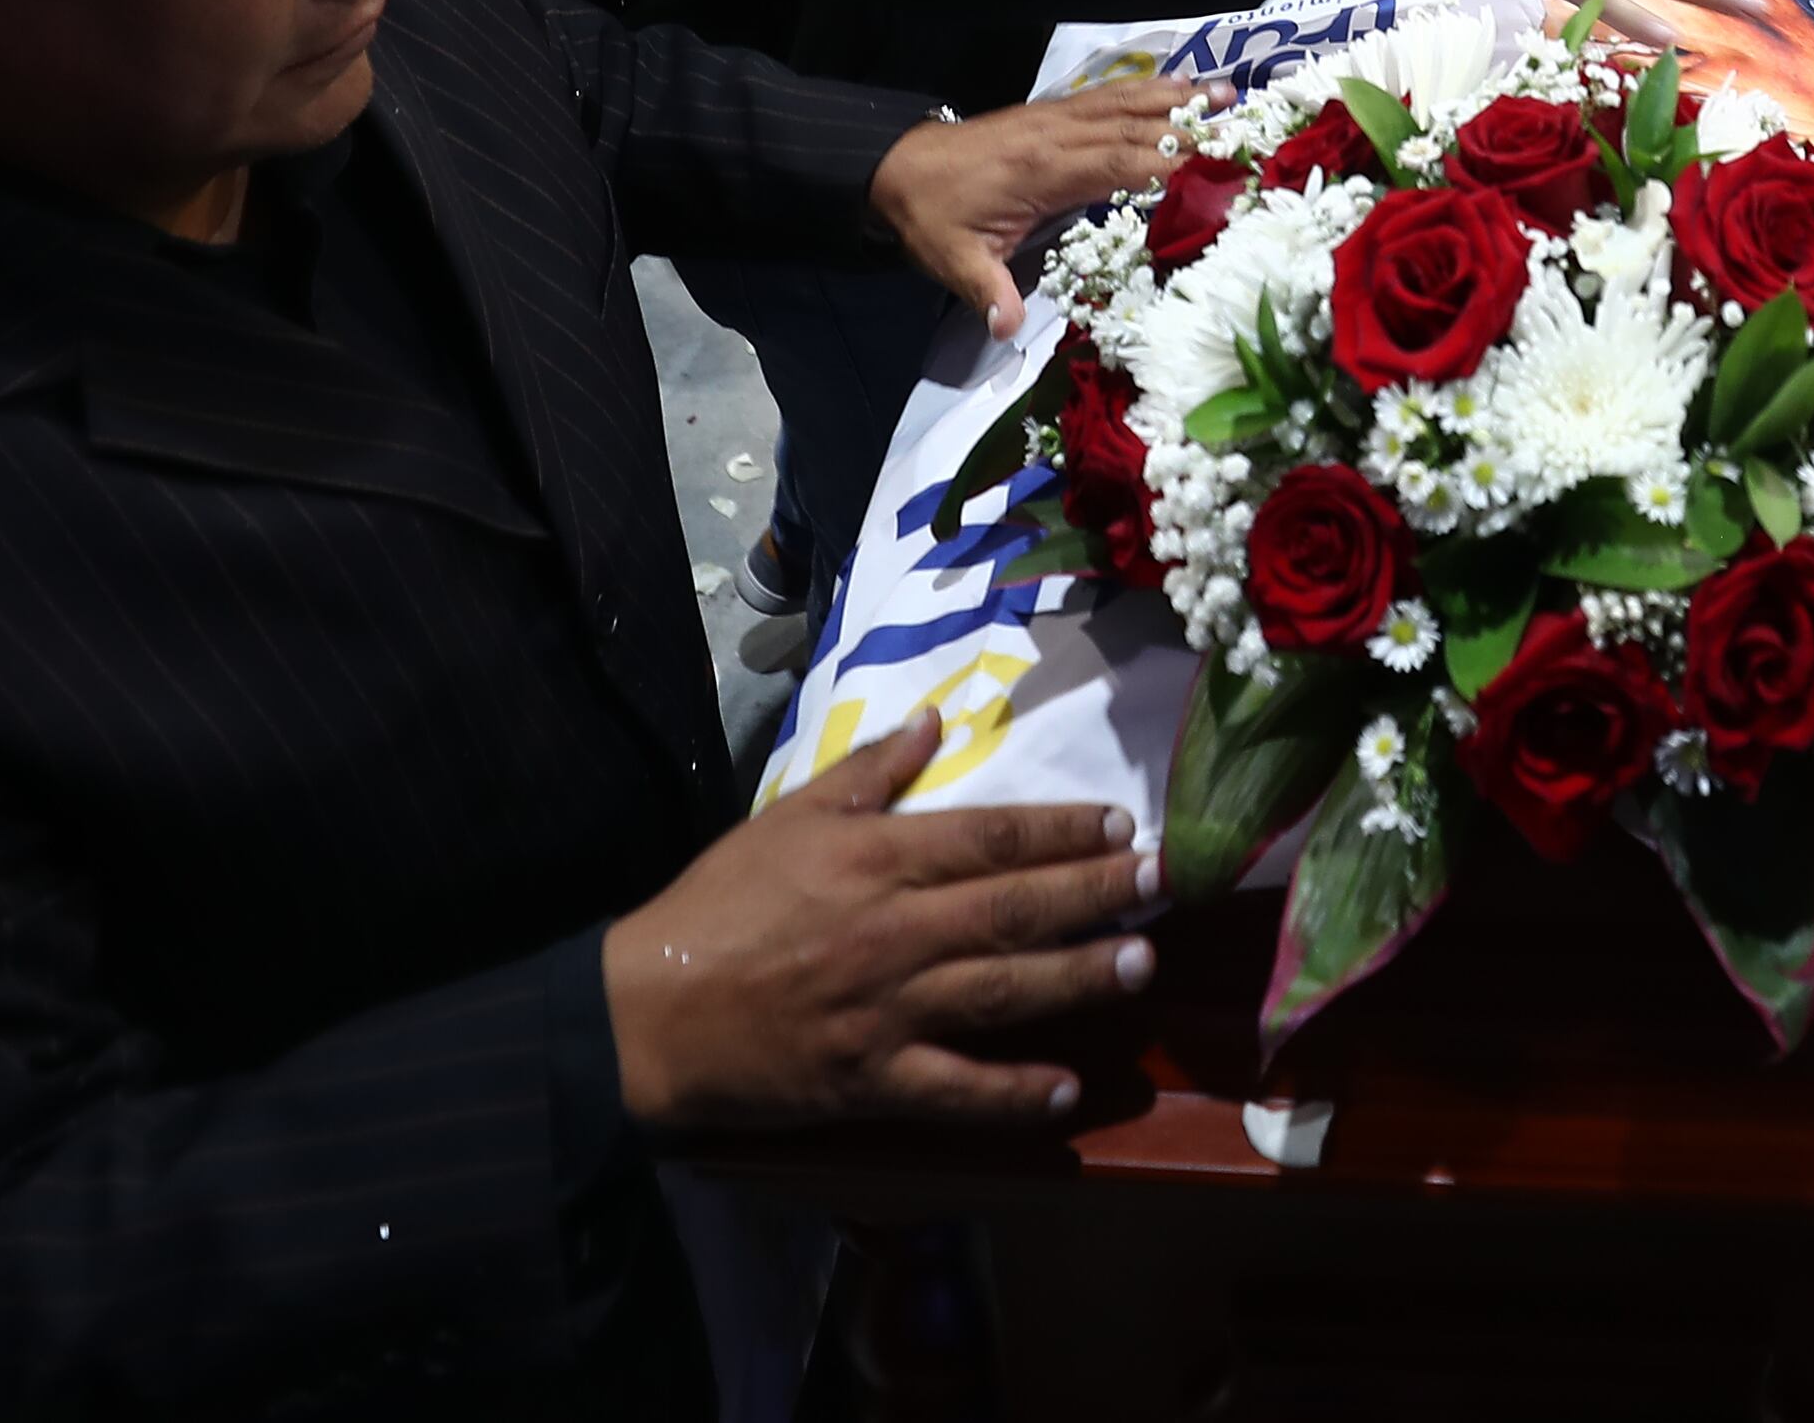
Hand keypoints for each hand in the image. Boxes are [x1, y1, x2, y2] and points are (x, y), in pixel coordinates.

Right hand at [599, 709, 1155, 1128]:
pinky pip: (957, 1090)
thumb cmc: (717, 905)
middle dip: (1096, 894)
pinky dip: (1013, 1094)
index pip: (989, 836)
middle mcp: (894, 930)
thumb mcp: (786, 818)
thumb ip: (868, 771)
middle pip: (1014, 908)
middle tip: (1164, 884)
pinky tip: (1067, 1090)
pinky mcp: (871, 1080)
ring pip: (1003, 991)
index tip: (1120, 826)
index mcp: (874, 858)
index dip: (1061, 830)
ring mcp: (887, 1010)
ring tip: (1142, 964)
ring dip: (1079, 977)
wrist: (649, 1012)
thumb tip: (933, 720)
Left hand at [873, 80, 1207, 335]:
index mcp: (1042, 168)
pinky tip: (1184, 85)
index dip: (1167, 166)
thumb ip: (986, 290)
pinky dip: (1151, 89)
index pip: (1118, 164)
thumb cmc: (931, 215)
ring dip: (1180, 97)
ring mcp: (1058, 116)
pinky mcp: (1055, 112)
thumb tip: (1009, 329)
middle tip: (1248, 128)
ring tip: (1231, 92)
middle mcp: (1059, 132)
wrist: (897, 165)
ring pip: (1129, 101)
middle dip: (1192, 127)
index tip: (1217, 169)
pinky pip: (1112, 95)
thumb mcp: (953, 259)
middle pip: (1136, 126)